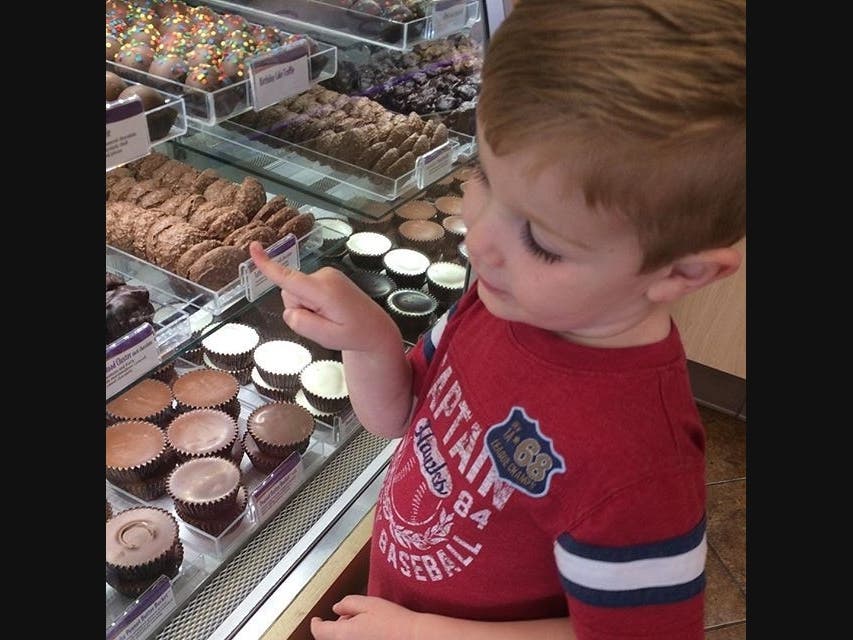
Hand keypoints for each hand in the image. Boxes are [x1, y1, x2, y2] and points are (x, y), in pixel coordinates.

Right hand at [249, 241, 397, 351]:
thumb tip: (289, 310)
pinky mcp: (325, 277)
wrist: (374, 328)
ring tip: (330, 317)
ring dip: (307, 308)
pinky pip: (304, 292)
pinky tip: (330, 311)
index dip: (268, 265)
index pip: (289, 278)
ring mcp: (325, 274)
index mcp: (324, 291)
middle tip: (325, 323)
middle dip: (300, 311)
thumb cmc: (353, 334)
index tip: (253, 248)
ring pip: (296, 294)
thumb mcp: (326, 338)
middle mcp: (324, 276)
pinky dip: (312, 304)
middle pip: (290, 294)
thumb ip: (302, 323)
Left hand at [310, 595, 416, 639]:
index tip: (316, 619)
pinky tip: (369, 632)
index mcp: (343, 633)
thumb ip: (348, 604)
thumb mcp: (369, 603)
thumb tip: (336, 608)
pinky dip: (354, 637)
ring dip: (345, 632)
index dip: (315, 623)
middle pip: (329, 638)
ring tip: (362, 623)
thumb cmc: (393, 622)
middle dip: (333, 626)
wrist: (412, 637)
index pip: (319, 631)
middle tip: (347, 616)